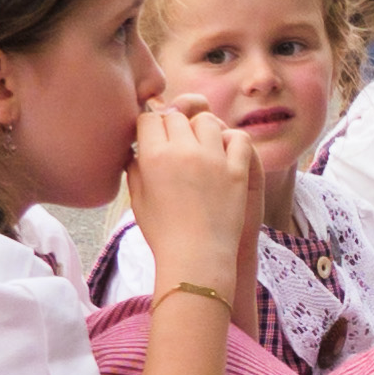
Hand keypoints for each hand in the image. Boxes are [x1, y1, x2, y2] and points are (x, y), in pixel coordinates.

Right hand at [125, 100, 256, 292]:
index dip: (150, 127)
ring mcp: (213, 159)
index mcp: (153, 157)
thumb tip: (136, 150)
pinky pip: (239, 138)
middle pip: (177, 116)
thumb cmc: (163, 233)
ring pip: (207, 120)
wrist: (196, 258)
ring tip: (200, 147)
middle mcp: (183, 152)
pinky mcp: (238, 170)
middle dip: (173, 126)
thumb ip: (134, 168)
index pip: (149, 119)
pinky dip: (232, 141)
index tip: (153, 138)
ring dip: (201, 129)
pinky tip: (225, 153)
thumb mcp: (137, 199)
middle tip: (176, 145)